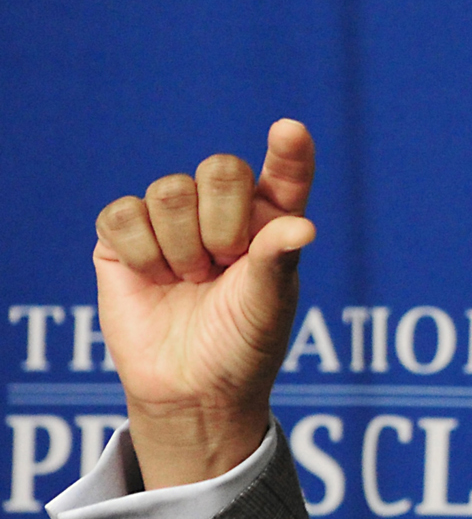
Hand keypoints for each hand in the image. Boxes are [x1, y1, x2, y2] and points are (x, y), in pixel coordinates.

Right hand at [92, 119, 316, 488]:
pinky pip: (121, 214)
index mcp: (272, 219)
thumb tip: (303, 226)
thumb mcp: (268, 305)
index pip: (285, 173)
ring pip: (169, 190)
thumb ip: (278, 260)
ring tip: (190, 281)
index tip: (290, 131)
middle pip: (220, 168)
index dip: (288, 151)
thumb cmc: (242, 343)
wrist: (191, 388)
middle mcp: (224, 210)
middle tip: (222, 266)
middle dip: (222, 223)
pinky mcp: (122, 237)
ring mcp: (172, 220)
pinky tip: (152, 278)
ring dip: (181, 246)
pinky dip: (139, 252)